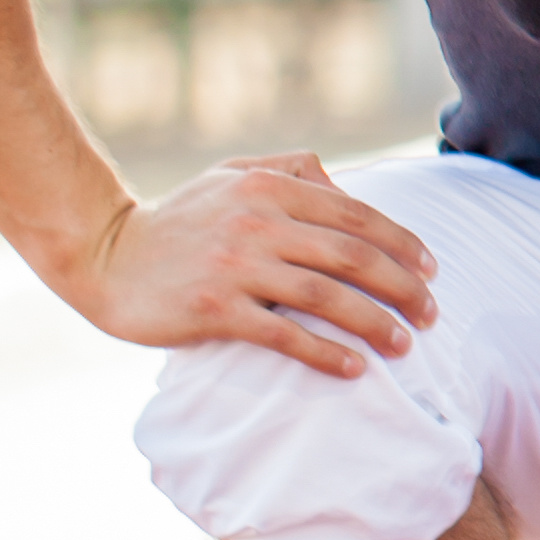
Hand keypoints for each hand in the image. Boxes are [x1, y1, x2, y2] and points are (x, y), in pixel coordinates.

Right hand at [74, 154, 434, 375]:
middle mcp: (256, 222)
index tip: (432, 271)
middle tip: (431, 313)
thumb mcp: (232, 177)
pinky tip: (355, 368)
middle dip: (403, 287)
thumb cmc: (182, 220)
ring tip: (405, 344)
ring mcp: (234, 266)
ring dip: (376, 323)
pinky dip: (326, 352)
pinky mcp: (213, 308)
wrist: (107, 257)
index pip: (356, 216)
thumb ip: (291, 172)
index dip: (403, 245)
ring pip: (327, 296)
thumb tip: (347, 186)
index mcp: (267, 188)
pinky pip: (285, 334)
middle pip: (353, 256)